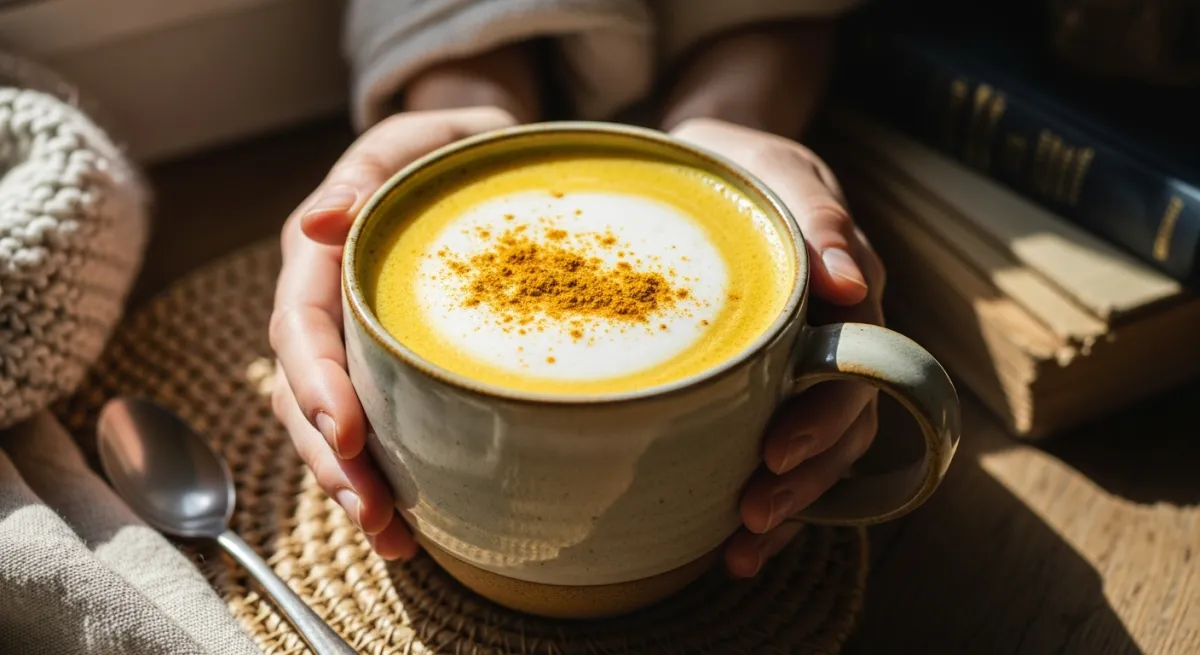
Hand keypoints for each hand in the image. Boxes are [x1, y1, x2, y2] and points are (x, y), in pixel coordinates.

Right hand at [269, 107, 517, 558]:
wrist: (480, 167)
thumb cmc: (451, 152)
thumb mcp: (416, 144)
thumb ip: (372, 170)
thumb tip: (321, 220)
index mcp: (322, 256)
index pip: (302, 326)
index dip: (316, 383)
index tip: (348, 431)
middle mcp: (325, 307)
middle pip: (306, 394)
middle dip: (332, 458)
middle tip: (373, 512)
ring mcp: (351, 345)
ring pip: (328, 425)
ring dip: (352, 485)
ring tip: (391, 538)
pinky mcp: (382, 371)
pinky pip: (370, 429)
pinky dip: (382, 478)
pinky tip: (409, 526)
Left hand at [670, 118, 886, 577]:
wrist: (708, 172)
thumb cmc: (745, 169)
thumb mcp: (780, 173)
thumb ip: (820, 219)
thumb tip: (855, 283)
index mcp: (852, 297)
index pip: (858, 371)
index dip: (825, 420)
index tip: (776, 451)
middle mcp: (839, 342)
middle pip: (845, 427)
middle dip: (805, 478)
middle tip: (753, 513)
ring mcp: (805, 370)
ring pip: (820, 452)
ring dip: (789, 504)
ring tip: (739, 550)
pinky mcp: (770, 387)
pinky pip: (782, 451)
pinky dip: (767, 498)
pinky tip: (728, 545)